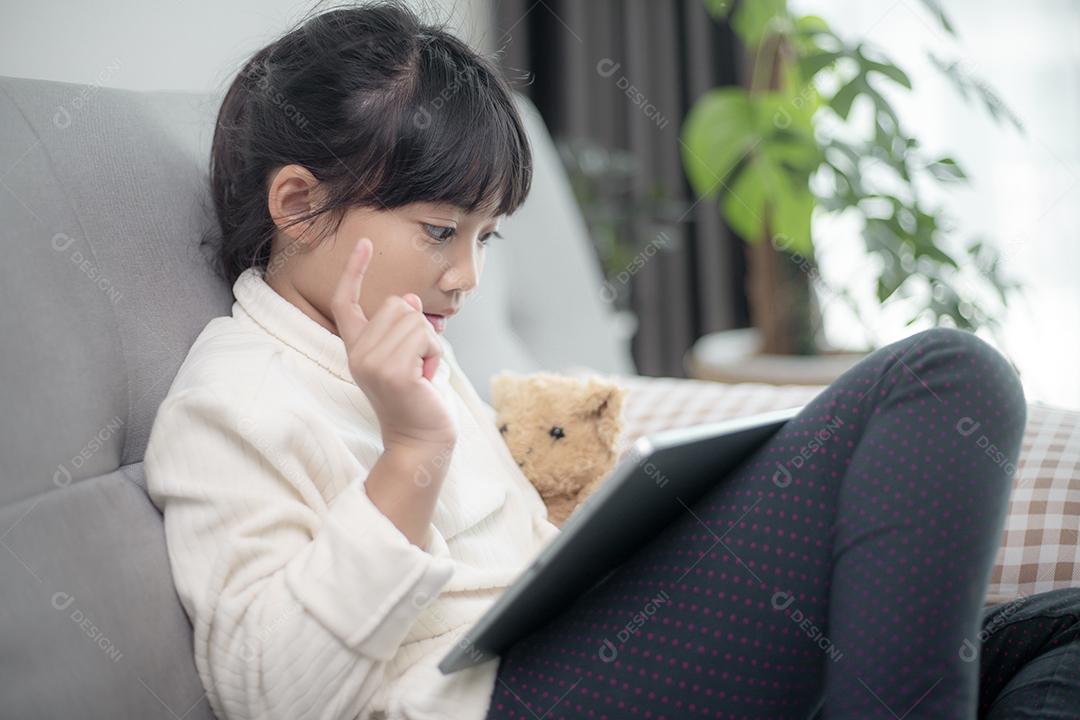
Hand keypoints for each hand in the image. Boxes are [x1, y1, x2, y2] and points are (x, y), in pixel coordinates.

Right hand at [331, 237, 458, 450]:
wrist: (421, 440)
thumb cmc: (419, 399)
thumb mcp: (409, 357)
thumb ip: (403, 329)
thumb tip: (411, 299)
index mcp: (358, 348)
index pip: (346, 302)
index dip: (354, 271)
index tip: (364, 243)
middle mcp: (358, 353)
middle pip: (398, 304)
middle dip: (420, 329)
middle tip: (418, 365)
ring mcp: (371, 362)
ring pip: (414, 319)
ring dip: (430, 344)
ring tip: (422, 373)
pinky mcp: (392, 371)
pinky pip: (425, 338)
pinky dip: (435, 355)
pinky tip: (426, 380)